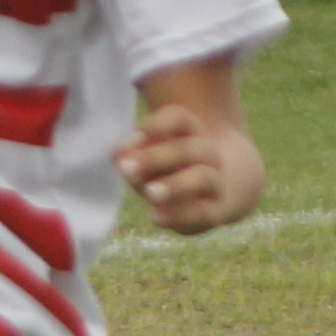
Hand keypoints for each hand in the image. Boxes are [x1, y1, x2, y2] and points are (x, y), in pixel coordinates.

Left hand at [115, 104, 261, 234]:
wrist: (214, 192)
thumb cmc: (165, 169)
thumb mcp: (145, 157)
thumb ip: (130, 153)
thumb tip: (121, 156)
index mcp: (190, 131)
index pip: (178, 118)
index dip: (157, 125)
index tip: (138, 135)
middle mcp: (205, 153)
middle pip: (187, 149)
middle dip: (156, 158)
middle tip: (128, 168)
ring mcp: (214, 181)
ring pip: (202, 178)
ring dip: (174, 185)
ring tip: (150, 192)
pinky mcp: (215, 211)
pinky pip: (203, 213)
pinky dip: (179, 216)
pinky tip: (155, 217)